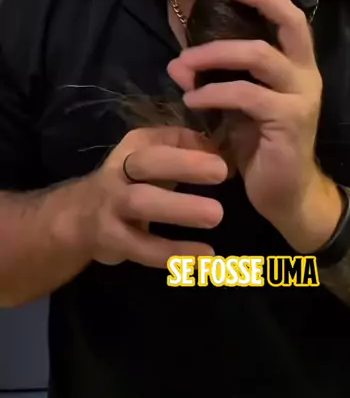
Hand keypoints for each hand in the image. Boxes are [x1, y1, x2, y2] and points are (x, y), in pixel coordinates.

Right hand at [77, 126, 226, 267]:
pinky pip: (142, 248)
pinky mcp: (112, 241)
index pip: (158, 141)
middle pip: (146, 165)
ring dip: (179, 209)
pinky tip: (203, 256)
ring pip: (142, 204)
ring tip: (215, 216)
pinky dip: (173, 253)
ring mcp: (112, 207)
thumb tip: (220, 145)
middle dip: (183, 166)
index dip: (188, 147)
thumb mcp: (149, 155)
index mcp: (132, 149)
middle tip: (222, 173)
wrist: (79, 218)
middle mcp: (118, 173)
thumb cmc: (129, 181)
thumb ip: (183, 146)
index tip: (222, 158)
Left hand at [167, 0, 342, 252]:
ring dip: (215, 53)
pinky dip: (214, 92)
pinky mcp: (290, 121)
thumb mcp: (242, 106)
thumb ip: (222, 79)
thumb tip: (180, 59)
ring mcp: (302, 97)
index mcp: (298, 67)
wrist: (287, 195)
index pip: (291, 18)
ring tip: (183, 64)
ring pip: (260, 55)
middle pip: (290, 22)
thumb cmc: (263, 147)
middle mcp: (306, 75)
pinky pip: (246, 95)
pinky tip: (192, 98)